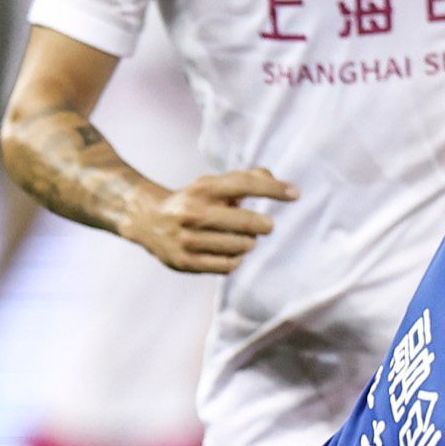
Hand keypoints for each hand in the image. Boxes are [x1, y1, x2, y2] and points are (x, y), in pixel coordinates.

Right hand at [125, 168, 296, 273]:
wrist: (148, 221)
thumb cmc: (194, 201)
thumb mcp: (214, 185)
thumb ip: (246, 179)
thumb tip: (276, 180)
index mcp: (203, 188)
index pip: (244, 184)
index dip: (273, 189)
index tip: (296, 194)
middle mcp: (194, 212)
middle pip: (247, 222)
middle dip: (263, 225)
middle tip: (265, 225)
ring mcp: (188, 239)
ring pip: (241, 247)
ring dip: (248, 243)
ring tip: (243, 239)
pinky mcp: (186, 262)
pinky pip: (228, 265)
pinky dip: (236, 260)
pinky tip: (231, 253)